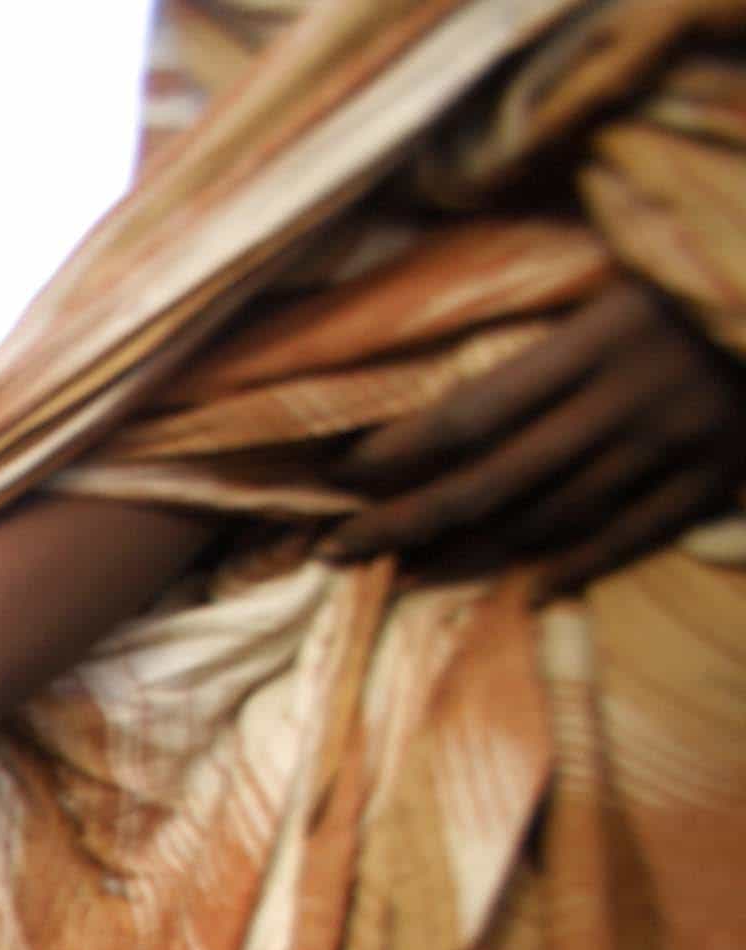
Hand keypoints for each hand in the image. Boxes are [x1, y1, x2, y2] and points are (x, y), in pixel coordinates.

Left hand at [325, 274, 745, 591]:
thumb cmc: (700, 265)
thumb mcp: (622, 269)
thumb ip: (544, 322)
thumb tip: (435, 360)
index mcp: (598, 338)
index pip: (468, 414)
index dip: (393, 454)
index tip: (335, 477)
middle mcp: (628, 401)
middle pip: (489, 483)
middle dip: (402, 524)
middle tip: (335, 551)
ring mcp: (675, 446)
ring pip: (550, 521)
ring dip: (469, 554)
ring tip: (407, 571)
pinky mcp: (716, 476)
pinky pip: (630, 539)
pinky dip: (573, 567)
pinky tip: (526, 589)